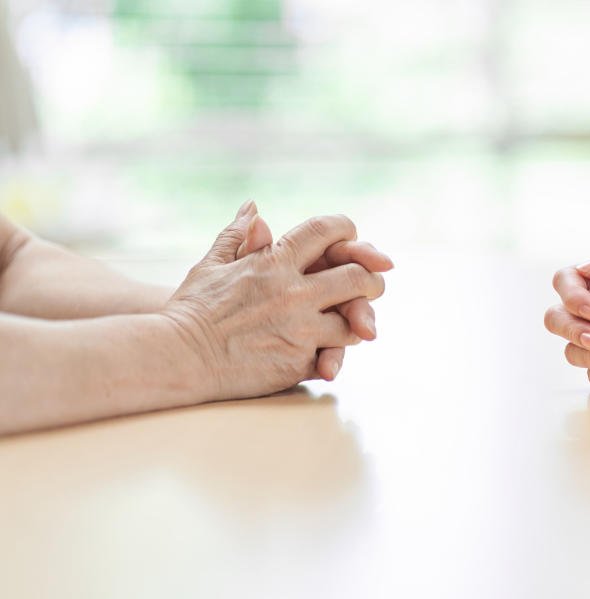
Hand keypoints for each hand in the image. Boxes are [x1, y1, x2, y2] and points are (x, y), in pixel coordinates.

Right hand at [162, 202, 387, 400]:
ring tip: (352, 322)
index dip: (346, 230)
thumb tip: (254, 207)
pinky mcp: (298, 362)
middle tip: (372, 283)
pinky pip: (333, 355)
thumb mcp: (210, 265)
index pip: (326, 231)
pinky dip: (333, 353)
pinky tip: (329, 352)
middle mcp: (293, 293)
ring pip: (352, 322)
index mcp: (273, 262)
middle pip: (356, 277)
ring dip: (355, 321)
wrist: (178, 358)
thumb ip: (237, 236)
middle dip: (371, 279)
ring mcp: (300, 329)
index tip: (350, 238)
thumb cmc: (190, 310)